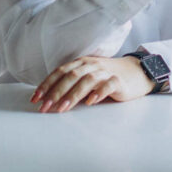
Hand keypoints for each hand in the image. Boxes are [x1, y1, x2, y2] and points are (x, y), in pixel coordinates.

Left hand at [31, 55, 152, 112]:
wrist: (135, 72)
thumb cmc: (106, 77)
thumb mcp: (87, 76)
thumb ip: (71, 84)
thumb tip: (49, 99)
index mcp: (81, 63)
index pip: (60, 71)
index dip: (47, 84)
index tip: (36, 98)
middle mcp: (92, 65)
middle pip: (71, 76)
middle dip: (56, 92)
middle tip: (45, 106)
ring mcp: (105, 71)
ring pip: (87, 80)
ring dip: (73, 94)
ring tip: (62, 108)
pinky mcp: (118, 81)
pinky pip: (107, 85)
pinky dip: (98, 92)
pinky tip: (91, 102)